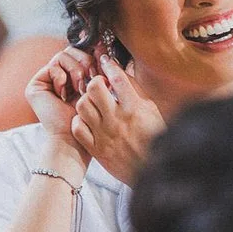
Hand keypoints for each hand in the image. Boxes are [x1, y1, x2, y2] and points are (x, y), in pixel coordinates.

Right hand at [24, 47, 93, 155]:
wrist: (75, 139)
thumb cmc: (91, 118)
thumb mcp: (98, 87)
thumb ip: (99, 66)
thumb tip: (102, 42)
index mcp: (73, 79)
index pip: (82, 53)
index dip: (92, 53)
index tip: (103, 57)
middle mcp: (58, 78)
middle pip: (72, 50)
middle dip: (85, 61)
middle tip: (90, 78)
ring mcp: (46, 81)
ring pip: (63, 55)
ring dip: (75, 70)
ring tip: (78, 89)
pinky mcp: (35, 86)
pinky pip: (52, 65)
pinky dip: (62, 77)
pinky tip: (63, 94)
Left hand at [70, 50, 164, 184]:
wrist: (153, 171)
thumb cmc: (155, 138)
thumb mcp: (152, 111)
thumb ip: (137, 91)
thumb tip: (124, 71)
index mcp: (134, 109)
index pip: (117, 78)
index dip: (109, 65)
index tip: (105, 60)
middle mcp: (117, 120)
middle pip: (94, 87)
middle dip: (95, 82)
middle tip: (99, 85)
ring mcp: (104, 135)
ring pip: (82, 105)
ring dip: (86, 100)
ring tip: (93, 103)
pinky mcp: (96, 149)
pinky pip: (77, 127)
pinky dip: (79, 121)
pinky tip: (88, 120)